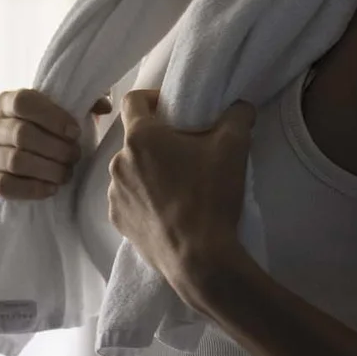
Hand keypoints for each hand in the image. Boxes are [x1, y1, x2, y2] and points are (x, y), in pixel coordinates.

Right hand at [0, 90, 112, 201]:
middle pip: (22, 134)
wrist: (29, 173)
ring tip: (66, 174)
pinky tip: (51, 189)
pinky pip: (4, 185)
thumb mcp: (66, 118)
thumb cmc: (51, 140)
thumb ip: (86, 104)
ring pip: (15, 161)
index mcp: (6, 102)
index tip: (75, 132)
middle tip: (75, 157)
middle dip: (56, 148)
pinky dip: (32, 188)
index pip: (22, 101)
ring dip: (48, 169)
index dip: (52, 117)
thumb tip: (104, 105)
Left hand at [106, 89, 255, 304]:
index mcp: (140, 137)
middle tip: (185, 150)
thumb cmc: (212, 196)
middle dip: (157, 139)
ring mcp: (115, 193)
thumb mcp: (233, 148)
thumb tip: (241, 106)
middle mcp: (118, 161)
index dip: (151, 97)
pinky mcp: (117, 219)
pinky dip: (143, 197)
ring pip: (130, 169)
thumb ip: (236, 117)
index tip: (171, 106)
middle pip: (135, 138)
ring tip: (177, 184)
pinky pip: (128, 198)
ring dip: (148, 170)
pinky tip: (166, 208)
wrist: (200, 258)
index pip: (133, 100)